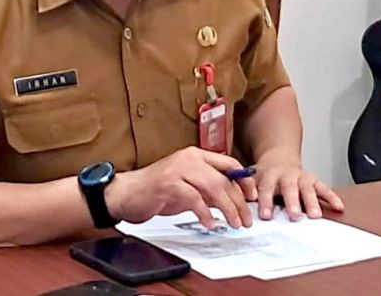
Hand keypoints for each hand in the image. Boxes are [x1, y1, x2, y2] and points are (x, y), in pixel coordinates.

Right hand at [105, 147, 257, 229]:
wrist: (127, 193)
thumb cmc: (158, 190)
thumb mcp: (189, 187)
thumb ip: (208, 190)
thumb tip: (232, 201)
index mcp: (196, 155)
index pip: (229, 164)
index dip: (244, 180)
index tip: (252, 197)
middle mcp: (189, 158)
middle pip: (224, 179)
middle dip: (239, 201)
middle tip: (246, 219)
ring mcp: (179, 169)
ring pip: (213, 187)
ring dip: (228, 208)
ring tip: (234, 223)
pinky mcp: (169, 183)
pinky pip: (194, 198)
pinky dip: (205, 213)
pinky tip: (210, 223)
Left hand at [254, 150, 343, 220]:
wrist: (279, 159)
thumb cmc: (265, 176)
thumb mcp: (252, 179)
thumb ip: (246, 191)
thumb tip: (237, 204)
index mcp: (269, 175)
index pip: (267, 188)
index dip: (266, 202)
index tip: (266, 216)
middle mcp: (287, 175)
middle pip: (290, 188)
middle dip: (292, 202)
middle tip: (294, 216)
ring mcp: (302, 177)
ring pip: (308, 189)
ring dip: (312, 202)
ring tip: (315, 215)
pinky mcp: (314, 181)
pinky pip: (324, 188)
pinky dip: (332, 197)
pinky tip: (339, 207)